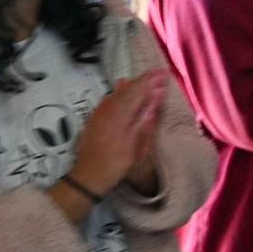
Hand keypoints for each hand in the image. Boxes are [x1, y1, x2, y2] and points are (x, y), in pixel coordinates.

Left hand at [71, 70, 166, 195]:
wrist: (88, 177)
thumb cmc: (116, 164)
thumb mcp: (136, 145)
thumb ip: (145, 118)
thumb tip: (155, 97)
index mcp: (120, 114)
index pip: (138, 91)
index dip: (151, 80)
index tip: (164, 73)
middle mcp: (108, 110)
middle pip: (128, 89)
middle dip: (144, 80)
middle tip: (159, 75)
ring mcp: (99, 113)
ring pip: (118, 92)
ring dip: (133, 85)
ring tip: (145, 80)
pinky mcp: (95, 119)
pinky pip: (109, 98)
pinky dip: (120, 91)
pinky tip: (121, 88)